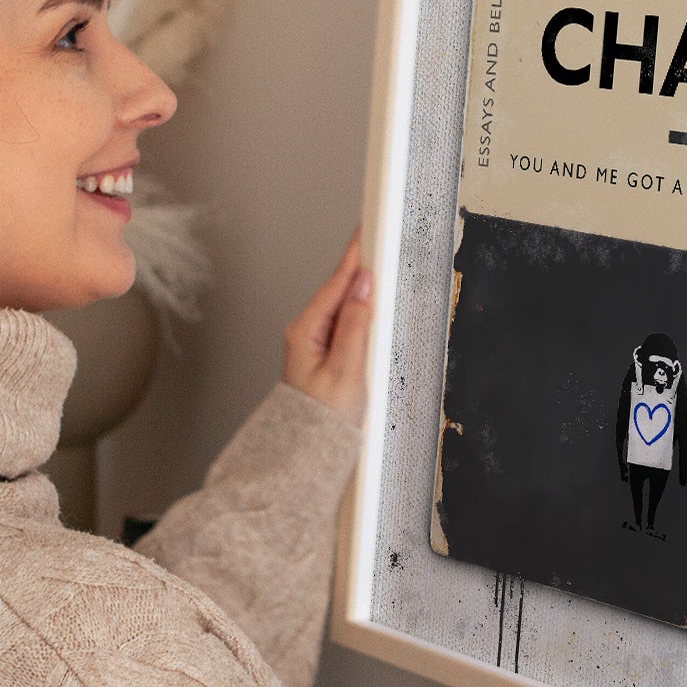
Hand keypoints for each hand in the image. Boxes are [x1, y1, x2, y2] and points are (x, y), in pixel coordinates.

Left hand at [281, 232, 372, 422]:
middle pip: (338, 290)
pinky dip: (360, 310)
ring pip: (343, 306)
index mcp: (305, 331)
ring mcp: (313, 343)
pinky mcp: (324, 355)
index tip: (365, 231)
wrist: (305, 456)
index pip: (336, 283)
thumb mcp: (346, 371)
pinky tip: (371, 305)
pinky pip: (344, 323)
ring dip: (361, 288)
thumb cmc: (322, 422)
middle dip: (360, 266)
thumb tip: (363, 287)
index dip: (354, 255)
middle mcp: (305, 332)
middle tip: (380, 239)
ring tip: (381, 266)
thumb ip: (355, 326)